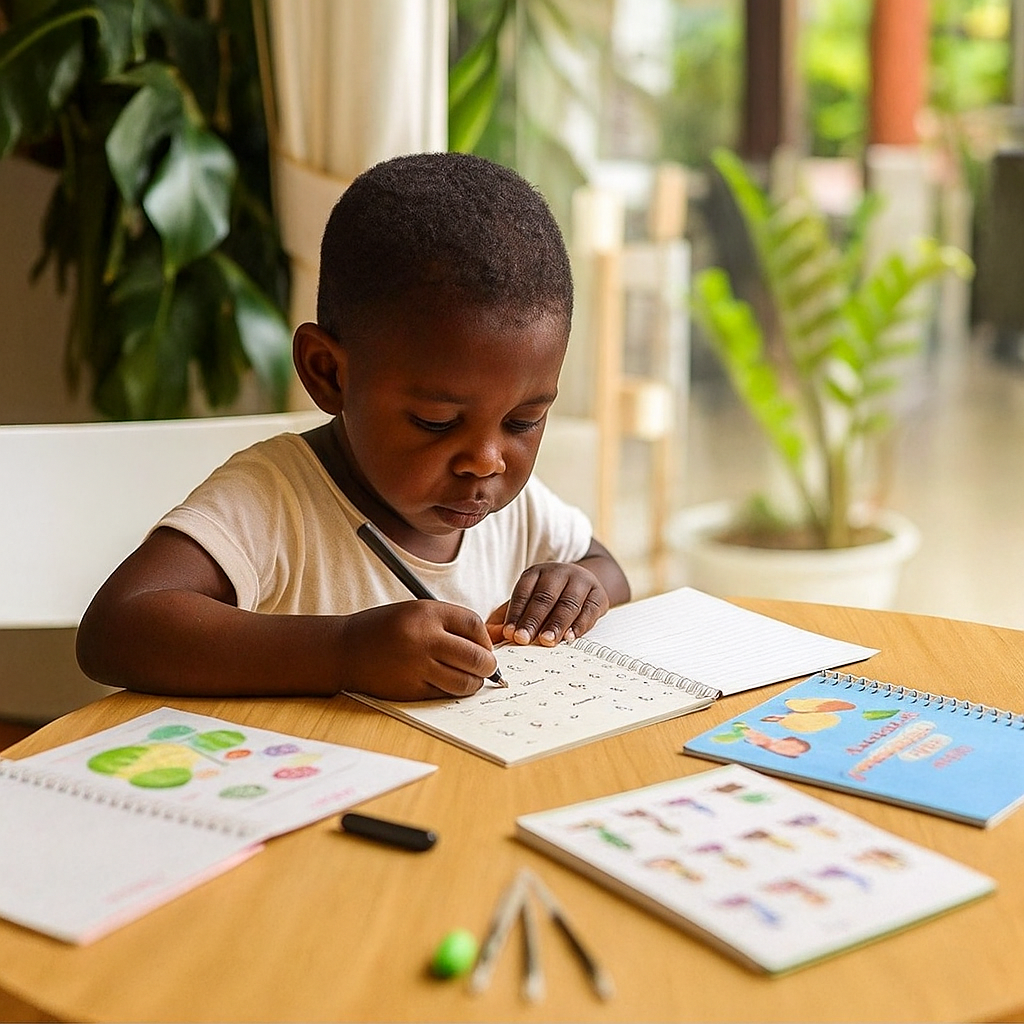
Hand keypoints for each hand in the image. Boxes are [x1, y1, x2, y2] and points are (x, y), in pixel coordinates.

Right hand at [338, 601, 497, 699]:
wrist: (344, 649)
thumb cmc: (385, 629)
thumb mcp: (416, 612)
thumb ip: (449, 624)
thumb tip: (487, 644)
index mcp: (426, 613)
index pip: (473, 624)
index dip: (485, 638)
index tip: (484, 646)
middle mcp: (423, 639)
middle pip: (476, 656)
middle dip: (488, 665)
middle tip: (488, 668)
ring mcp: (416, 667)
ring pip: (464, 682)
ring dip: (474, 683)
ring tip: (471, 679)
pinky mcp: (410, 690)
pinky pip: (444, 694)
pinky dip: (451, 691)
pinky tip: (447, 684)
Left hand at [488, 561, 609, 646]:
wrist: (585, 585)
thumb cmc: (549, 599)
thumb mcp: (527, 603)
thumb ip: (507, 619)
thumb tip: (490, 637)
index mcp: (536, 573)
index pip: (523, 592)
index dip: (515, 613)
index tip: (508, 634)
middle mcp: (559, 573)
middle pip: (544, 597)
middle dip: (533, 620)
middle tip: (523, 639)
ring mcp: (581, 581)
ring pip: (567, 603)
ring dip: (556, 624)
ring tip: (546, 641)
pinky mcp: (599, 594)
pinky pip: (589, 610)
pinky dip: (580, 625)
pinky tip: (570, 638)